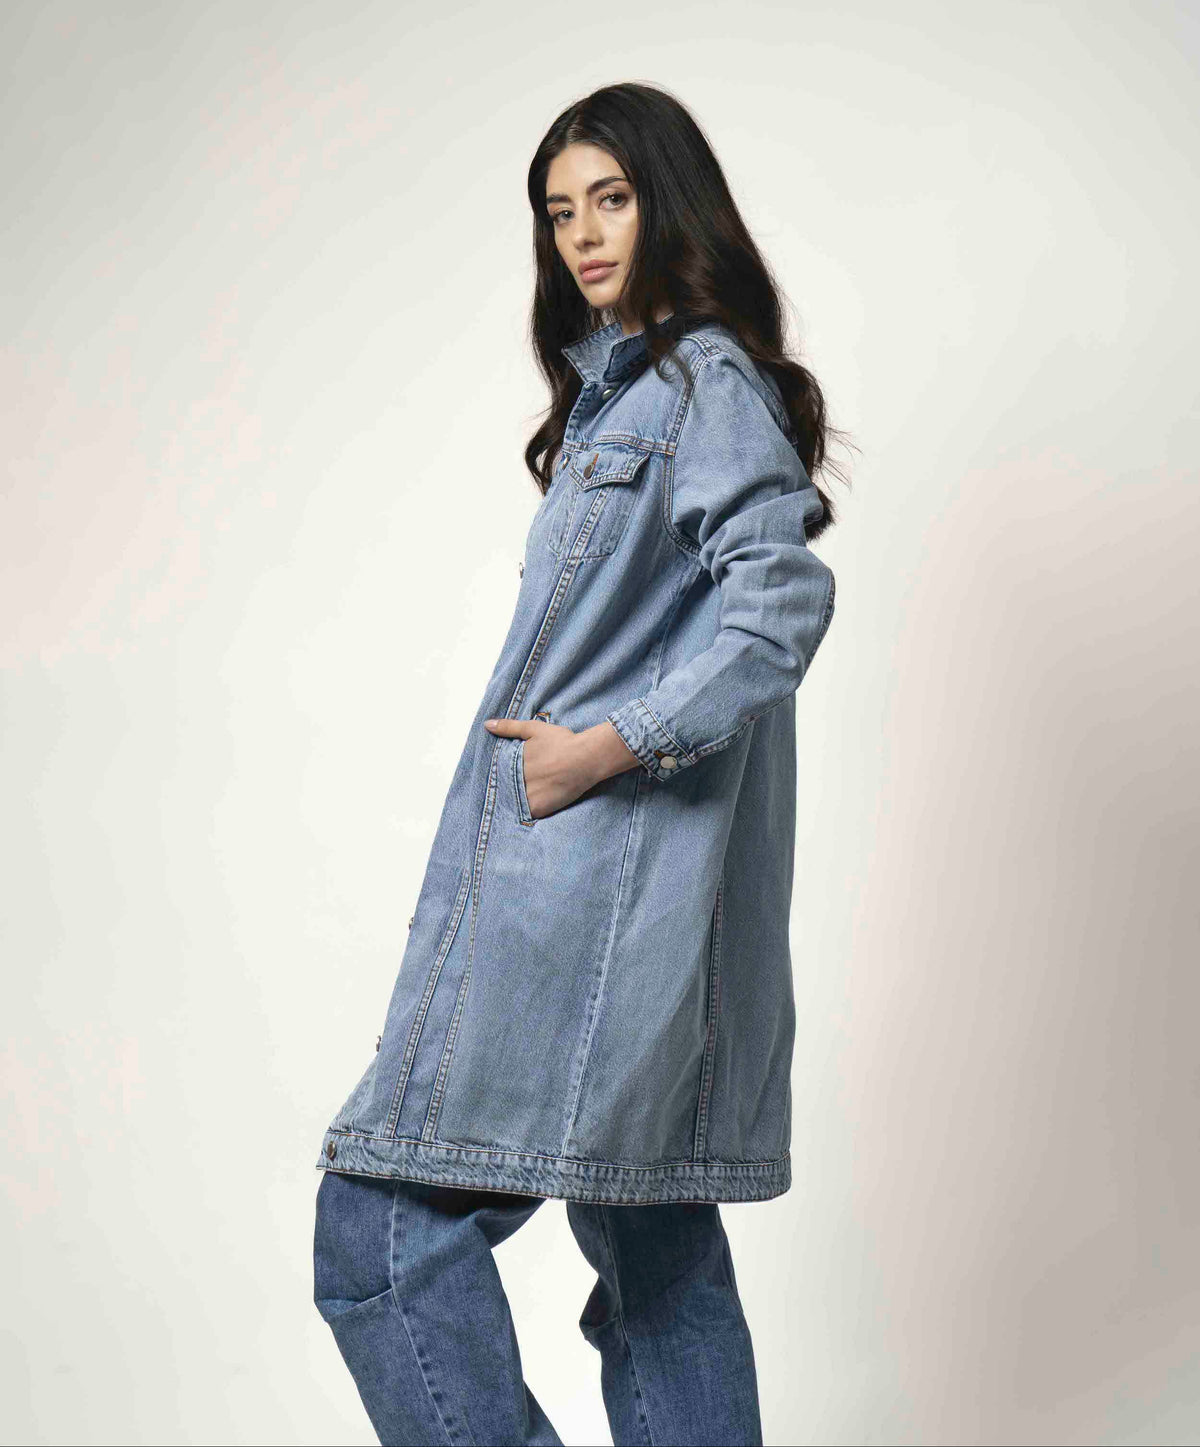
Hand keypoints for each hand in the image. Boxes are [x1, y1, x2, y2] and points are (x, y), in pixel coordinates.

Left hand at [482, 715, 640, 818]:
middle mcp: (516, 781)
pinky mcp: (539, 809)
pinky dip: (529, 811)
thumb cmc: (562, 742)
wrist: (585, 758)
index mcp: (512, 763)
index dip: (503, 777)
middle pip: (507, 789)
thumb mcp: (533, 729)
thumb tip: (488, 725)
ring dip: (518, 801)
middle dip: (510, 789)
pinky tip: (535, 805)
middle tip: (523, 787)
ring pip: (515, 803)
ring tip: (527, 798)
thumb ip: (509, 727)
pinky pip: (528, 814)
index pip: (499, 775)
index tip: (509, 777)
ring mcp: (527, 796)